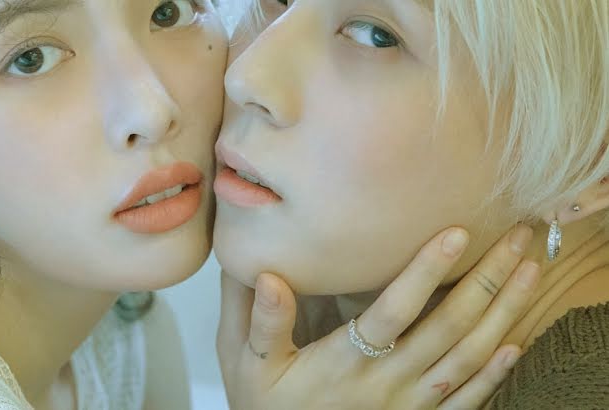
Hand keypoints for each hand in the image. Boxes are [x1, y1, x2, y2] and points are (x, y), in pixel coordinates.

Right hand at [217, 225, 538, 409]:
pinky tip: (516, 343)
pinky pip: (466, 400)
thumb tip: (268, 274)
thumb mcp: (245, 361)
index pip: (392, 313)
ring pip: (467, 358)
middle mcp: (383, 382)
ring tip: (531, 272)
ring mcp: (406, 404)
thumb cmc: (263, 402)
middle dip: (486, 279)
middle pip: (447, 329)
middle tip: (517, 235)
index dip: (424, 273)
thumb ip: (259, 320)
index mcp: (342, 362)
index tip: (455, 233)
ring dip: (503, 314)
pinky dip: (496, 373)